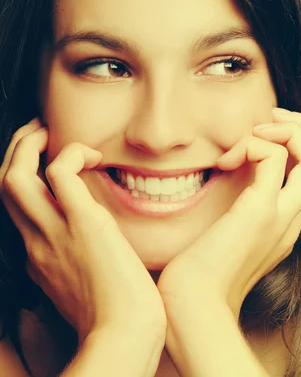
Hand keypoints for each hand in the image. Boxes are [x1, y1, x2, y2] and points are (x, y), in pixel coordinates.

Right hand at [0, 118, 165, 342]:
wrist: (125, 332)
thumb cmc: (117, 314)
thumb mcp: (84, 288)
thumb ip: (79, 266)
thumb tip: (96, 251)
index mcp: (38, 258)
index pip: (17, 211)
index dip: (26, 182)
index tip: (45, 166)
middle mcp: (36, 243)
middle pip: (4, 188)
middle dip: (15, 153)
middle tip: (38, 134)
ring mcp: (54, 233)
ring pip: (14, 177)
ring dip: (28, 146)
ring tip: (50, 132)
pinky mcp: (83, 222)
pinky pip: (60, 173)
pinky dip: (71, 153)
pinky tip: (93, 155)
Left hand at [156, 107, 300, 315]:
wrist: (191, 309)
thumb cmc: (200, 277)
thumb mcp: (228, 240)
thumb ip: (239, 214)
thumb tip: (229, 181)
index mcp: (286, 226)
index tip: (266, 135)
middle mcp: (292, 222)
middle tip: (271, 119)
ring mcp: (281, 218)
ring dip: (291, 132)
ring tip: (257, 130)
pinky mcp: (259, 214)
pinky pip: (275, 160)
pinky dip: (258, 144)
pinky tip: (228, 159)